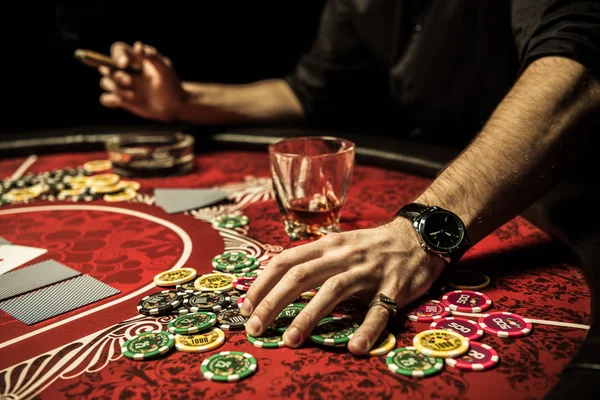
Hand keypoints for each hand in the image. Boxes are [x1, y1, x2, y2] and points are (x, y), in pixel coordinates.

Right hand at [98, 41, 185, 121]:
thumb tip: (137, 45)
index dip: (117, 55)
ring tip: (132, 95)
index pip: (118, 50)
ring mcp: (123, 86)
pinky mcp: (122, 101)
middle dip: (115, 74)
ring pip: (105, 82)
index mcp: (135, 59)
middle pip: (107, 67)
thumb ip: (152, 57)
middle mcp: (126, 71)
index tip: (125, 64)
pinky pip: (106, 99)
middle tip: (130, 81)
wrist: (175, 105)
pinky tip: (122, 101)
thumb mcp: (165, 68)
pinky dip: (110, 100)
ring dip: (114, 87)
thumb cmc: (171, 83)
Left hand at [241, 217, 445, 354]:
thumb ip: (314, 260)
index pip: (285, 261)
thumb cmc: (372, 245)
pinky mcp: (394, 287)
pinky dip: (366, 329)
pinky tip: (354, 348)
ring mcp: (368, 270)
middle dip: (273, 302)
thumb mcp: (339, 244)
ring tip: (290, 340)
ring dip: (308, 316)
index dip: (262, 284)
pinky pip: (378, 310)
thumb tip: (278, 283)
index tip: (245, 307)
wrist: (419, 234)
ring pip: (332, 290)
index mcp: (327, 245)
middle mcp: (343, 255)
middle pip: (300, 276)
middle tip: (254, 328)